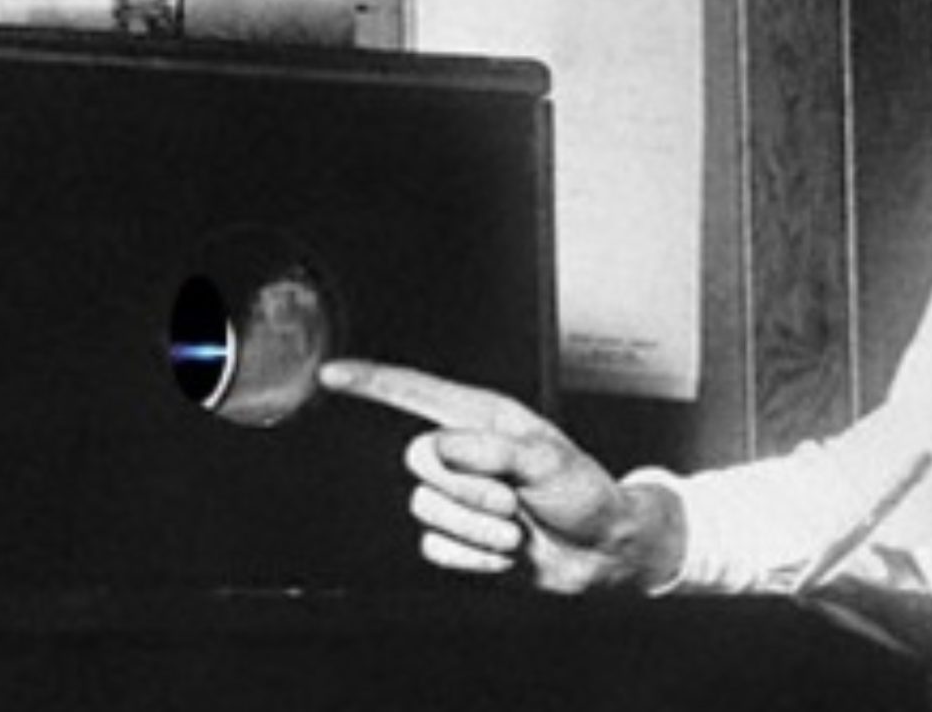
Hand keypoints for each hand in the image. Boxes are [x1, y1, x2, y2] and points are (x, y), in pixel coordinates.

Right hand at [318, 360, 684, 592]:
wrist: (601, 552)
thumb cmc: (584, 494)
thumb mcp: (545, 459)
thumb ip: (489, 449)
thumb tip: (437, 447)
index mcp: (484, 419)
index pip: (415, 392)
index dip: (371, 382)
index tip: (331, 374)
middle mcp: (465, 454)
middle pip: (418, 461)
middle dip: (466, 489)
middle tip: (513, 501)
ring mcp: (460, 497)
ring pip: (425, 510)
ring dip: (476, 528)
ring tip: (517, 529)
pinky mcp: (459, 537)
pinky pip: (436, 548)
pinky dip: (475, 556)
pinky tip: (507, 552)